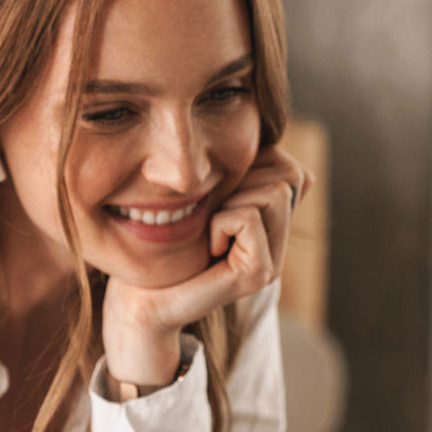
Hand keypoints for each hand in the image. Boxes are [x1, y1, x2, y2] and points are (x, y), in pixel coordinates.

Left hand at [101, 145, 312, 388]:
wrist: (140, 295)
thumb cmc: (161, 240)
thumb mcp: (205, 193)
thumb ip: (236, 170)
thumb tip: (266, 137)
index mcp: (272, 223)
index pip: (292, 169)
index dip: (253, 165)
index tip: (217, 196)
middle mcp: (280, 243)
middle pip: (290, 175)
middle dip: (242, 181)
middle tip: (211, 214)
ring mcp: (273, 262)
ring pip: (274, 192)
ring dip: (230, 201)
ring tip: (210, 230)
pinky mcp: (258, 274)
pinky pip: (248, 218)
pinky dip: (220, 223)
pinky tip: (208, 246)